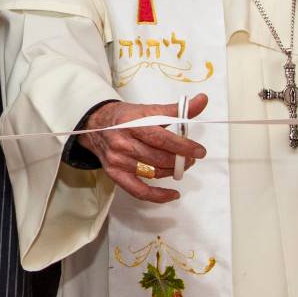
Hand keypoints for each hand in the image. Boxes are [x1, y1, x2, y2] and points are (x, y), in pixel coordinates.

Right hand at [77, 93, 208, 203]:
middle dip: (180, 160)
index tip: (199, 151)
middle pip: (158, 158)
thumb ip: (177, 109)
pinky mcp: (115, 174)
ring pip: (153, 172)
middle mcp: (122, 143)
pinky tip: (172, 194)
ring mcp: (118, 160)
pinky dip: (158, 195)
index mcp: (132, 123)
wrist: (95, 125)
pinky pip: (139, 191)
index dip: (183, 146)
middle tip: (190, 158)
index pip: (161, 138)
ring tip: (180, 166)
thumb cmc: (125, 118)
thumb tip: (202, 100)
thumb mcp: (148, 109)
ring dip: (171, 172)